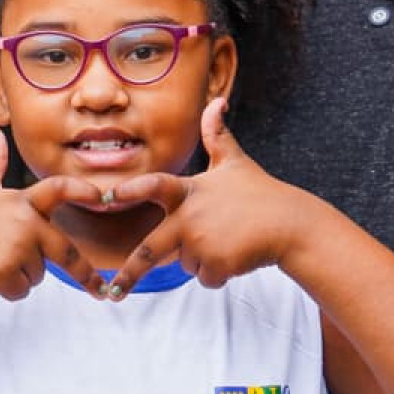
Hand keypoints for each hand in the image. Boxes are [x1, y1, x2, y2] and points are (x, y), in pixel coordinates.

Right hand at [0, 123, 105, 299]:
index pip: (60, 189)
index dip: (85, 190)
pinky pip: (23, 290)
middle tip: (101, 291)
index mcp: (22, 201)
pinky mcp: (7, 272)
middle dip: (85, 274)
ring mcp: (17, 247)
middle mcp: (25, 222)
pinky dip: (10, 290)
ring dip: (21, 275)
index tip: (106, 196)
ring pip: (38, 273)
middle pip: (66, 251)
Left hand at [104, 99, 305, 295]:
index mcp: (188, 192)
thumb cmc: (262, 192)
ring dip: (204, 259)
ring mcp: (200, 242)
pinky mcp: (215, 264)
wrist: (290, 225)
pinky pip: (205, 278)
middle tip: (113, 291)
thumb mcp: (236, 161)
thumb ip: (217, 135)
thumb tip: (217, 101)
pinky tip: (238, 256)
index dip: (128, 190)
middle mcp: (189, 217)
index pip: (152, 187)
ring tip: (231, 241)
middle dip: (129, 274)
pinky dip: (219, 274)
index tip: (103, 198)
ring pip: (187, 263)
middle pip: (150, 250)